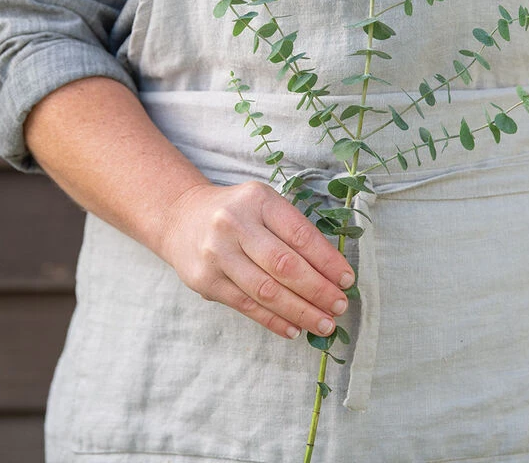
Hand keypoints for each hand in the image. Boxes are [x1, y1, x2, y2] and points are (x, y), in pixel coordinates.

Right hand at [158, 181, 354, 339]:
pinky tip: (295, 329)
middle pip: (284, 265)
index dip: (327, 261)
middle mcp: (234, 224)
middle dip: (318, 290)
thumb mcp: (265, 206)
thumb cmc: (238, 213)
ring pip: (266, 291)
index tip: (347, 280)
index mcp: (258, 200)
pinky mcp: (205, 281)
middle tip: (340, 306)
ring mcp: (217, 254)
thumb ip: (293, 232)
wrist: (181, 217)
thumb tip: (332, 272)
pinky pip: (246, 306)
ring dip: (300, 311)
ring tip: (324, 324)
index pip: (300, 235)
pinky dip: (274, 320)